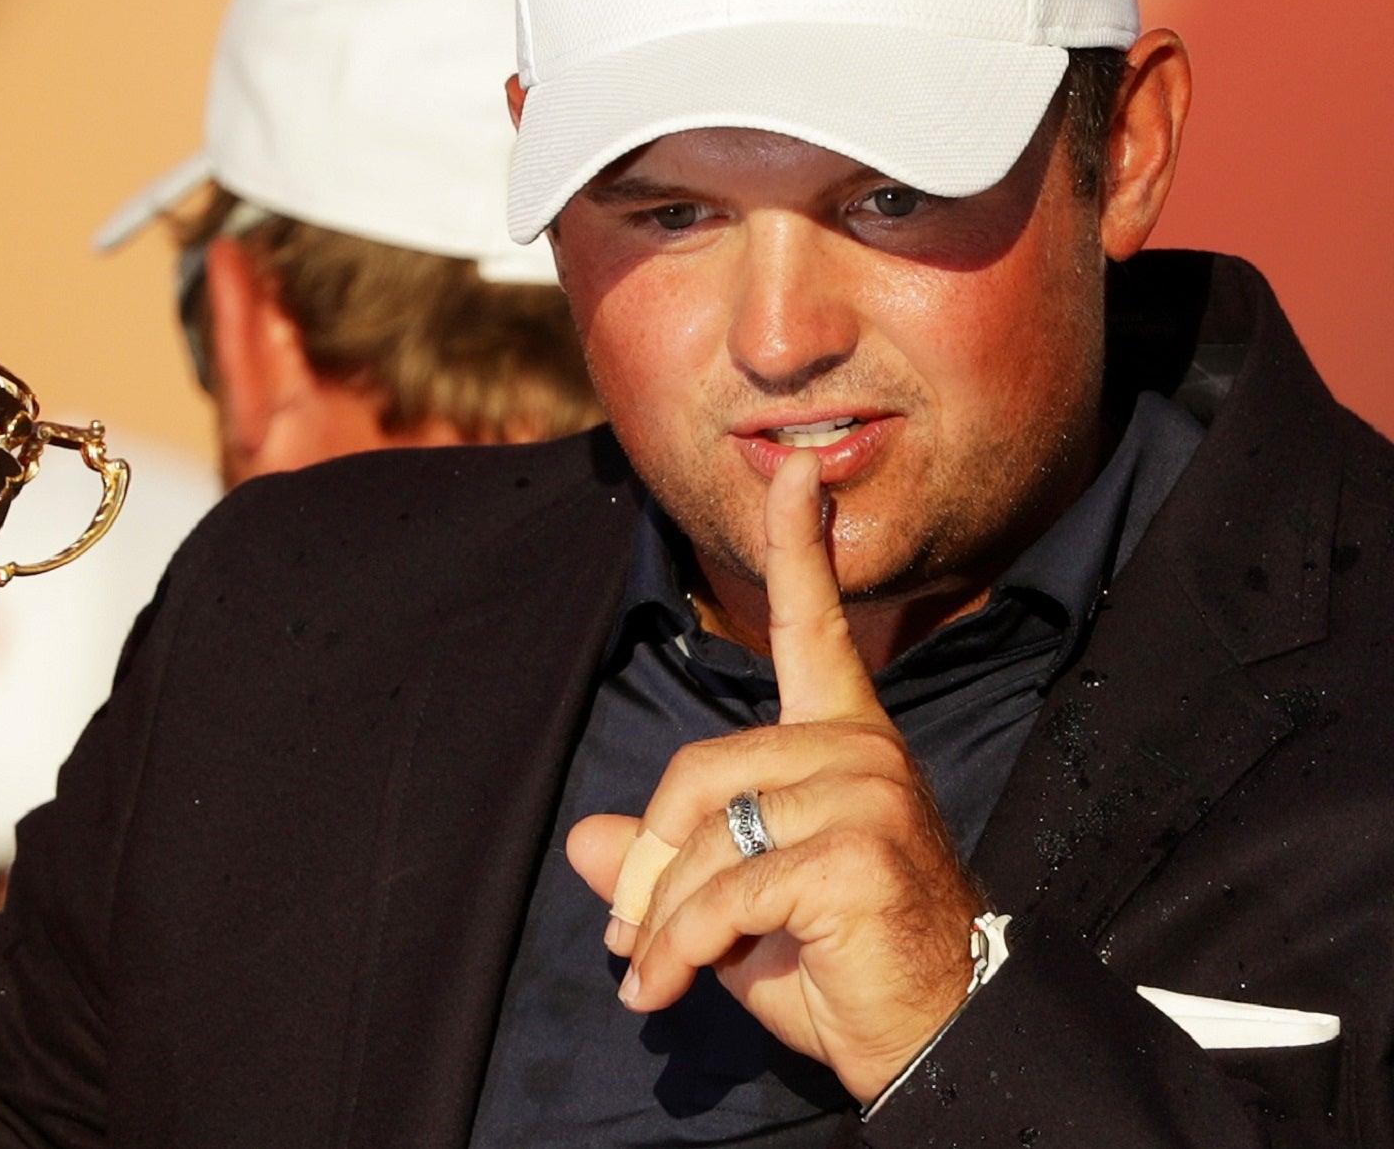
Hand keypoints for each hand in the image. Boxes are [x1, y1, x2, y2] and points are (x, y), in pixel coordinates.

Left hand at [566, 452, 984, 1103]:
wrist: (926, 1042)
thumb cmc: (835, 965)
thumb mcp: (731, 906)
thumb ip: (667, 862)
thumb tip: (585, 840)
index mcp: (842, 740)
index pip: (815, 628)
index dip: (798, 545)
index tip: (791, 469)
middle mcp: (861, 752)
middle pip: (697, 771)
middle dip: (650, 865)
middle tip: (629, 934)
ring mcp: (867, 797)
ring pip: (704, 837)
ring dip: (660, 921)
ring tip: (653, 973)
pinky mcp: (855, 855)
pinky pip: (721, 892)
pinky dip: (676, 949)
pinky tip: (665, 989)